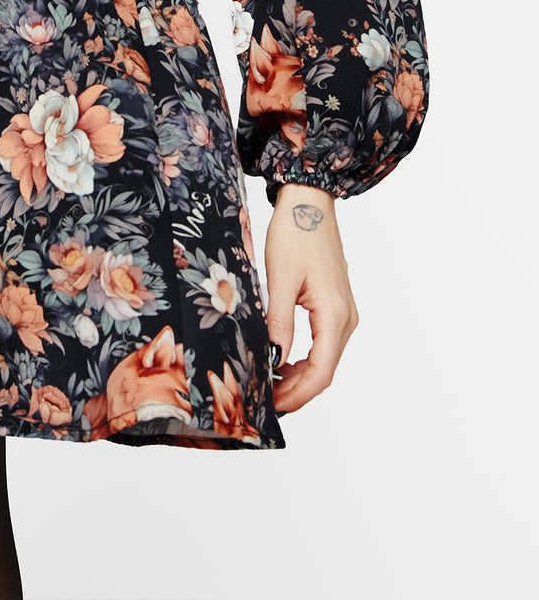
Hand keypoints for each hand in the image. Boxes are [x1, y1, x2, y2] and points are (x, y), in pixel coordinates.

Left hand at [264, 183, 358, 413]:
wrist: (310, 203)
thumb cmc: (295, 234)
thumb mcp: (280, 279)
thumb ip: (278, 322)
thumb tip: (274, 360)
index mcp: (335, 315)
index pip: (321, 372)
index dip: (297, 395)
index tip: (271, 405)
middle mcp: (346, 318)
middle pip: (325, 371)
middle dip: (295, 390)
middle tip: (263, 398)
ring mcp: (344, 312)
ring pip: (325, 359)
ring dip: (299, 376)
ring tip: (268, 382)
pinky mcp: (336, 306)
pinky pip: (324, 343)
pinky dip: (305, 358)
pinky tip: (283, 360)